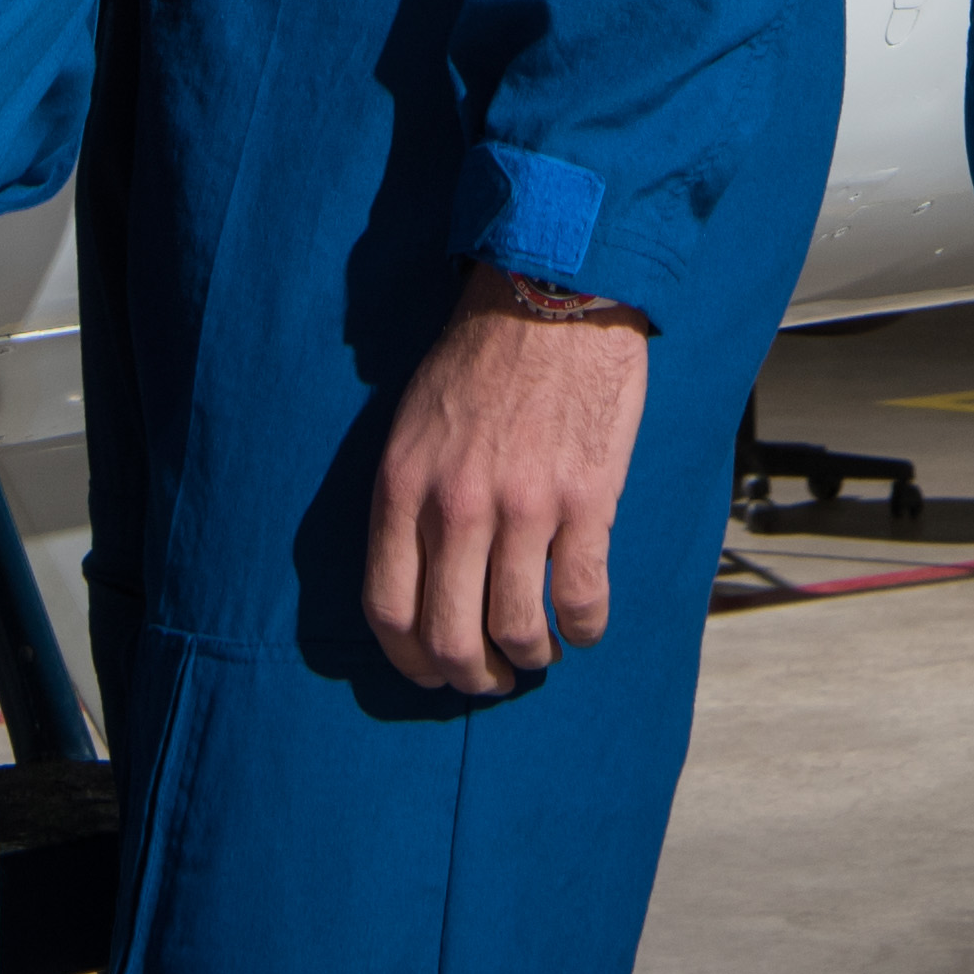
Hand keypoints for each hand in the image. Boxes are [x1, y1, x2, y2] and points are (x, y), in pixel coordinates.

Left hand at [361, 286, 653, 694]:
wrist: (550, 295)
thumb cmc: (479, 357)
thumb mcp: (412, 423)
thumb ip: (409, 499)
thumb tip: (417, 576)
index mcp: (403, 486)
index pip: (388, 608)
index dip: (409, 660)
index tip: (431, 671)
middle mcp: (455, 507)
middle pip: (449, 637)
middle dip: (471, 676)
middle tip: (490, 678)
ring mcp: (522, 508)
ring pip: (518, 630)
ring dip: (529, 657)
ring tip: (538, 652)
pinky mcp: (584, 501)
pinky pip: (581, 598)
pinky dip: (584, 629)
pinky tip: (584, 625)